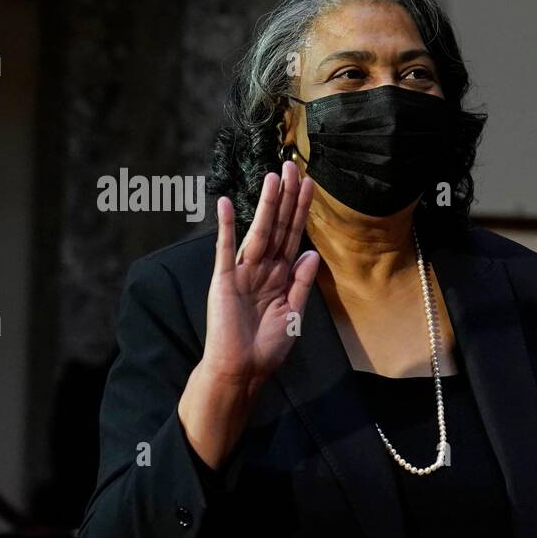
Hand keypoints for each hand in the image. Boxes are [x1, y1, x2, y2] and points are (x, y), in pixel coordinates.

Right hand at [201, 162, 318, 387]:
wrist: (242, 370)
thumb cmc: (267, 347)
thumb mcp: (294, 314)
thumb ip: (302, 283)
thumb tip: (313, 253)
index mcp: (282, 275)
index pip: (294, 235)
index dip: (301, 210)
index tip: (309, 184)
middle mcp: (263, 268)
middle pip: (278, 226)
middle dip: (286, 198)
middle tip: (293, 167)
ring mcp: (243, 272)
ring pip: (257, 232)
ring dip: (265, 205)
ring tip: (273, 178)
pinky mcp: (224, 280)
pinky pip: (225, 250)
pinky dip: (224, 228)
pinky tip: (223, 204)